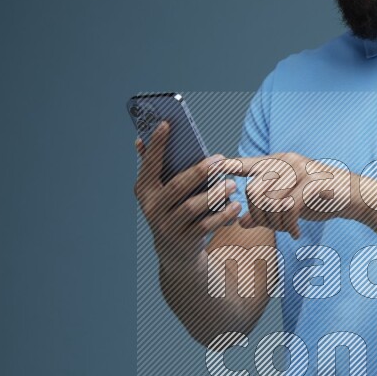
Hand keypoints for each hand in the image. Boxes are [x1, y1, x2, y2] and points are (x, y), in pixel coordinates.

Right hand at [133, 121, 240, 262]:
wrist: (174, 252)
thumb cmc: (172, 210)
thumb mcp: (161, 191)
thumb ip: (154, 167)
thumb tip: (141, 140)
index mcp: (144, 190)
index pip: (149, 164)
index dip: (157, 145)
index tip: (167, 123)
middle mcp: (151, 208)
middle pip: (176, 186)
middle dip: (199, 172)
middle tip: (221, 160)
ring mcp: (166, 226)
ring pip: (191, 208)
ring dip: (214, 195)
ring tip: (232, 184)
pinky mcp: (184, 240)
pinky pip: (205, 226)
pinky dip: (222, 216)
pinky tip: (236, 206)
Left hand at [222, 151, 357, 239]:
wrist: (355, 197)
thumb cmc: (320, 198)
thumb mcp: (290, 203)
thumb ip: (265, 210)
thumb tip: (241, 222)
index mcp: (279, 162)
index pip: (248, 164)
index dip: (229, 166)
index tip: (215, 168)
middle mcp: (287, 161)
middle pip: (254, 191)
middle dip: (260, 216)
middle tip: (274, 227)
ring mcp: (301, 170)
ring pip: (271, 202)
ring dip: (276, 224)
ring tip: (287, 230)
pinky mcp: (313, 183)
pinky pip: (289, 208)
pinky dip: (289, 226)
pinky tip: (295, 234)